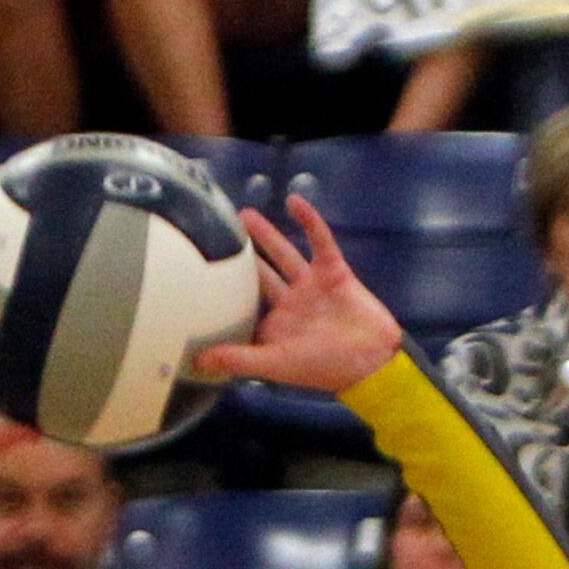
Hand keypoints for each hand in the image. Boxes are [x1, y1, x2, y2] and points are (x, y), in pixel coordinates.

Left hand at [192, 197, 403, 393]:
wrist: (373, 360)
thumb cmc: (324, 367)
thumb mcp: (276, 364)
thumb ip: (238, 359)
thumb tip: (196, 361)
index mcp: (275, 324)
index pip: (244, 305)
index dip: (224, 292)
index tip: (198, 275)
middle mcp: (291, 302)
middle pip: (261, 274)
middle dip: (241, 256)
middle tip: (217, 233)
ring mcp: (312, 286)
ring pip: (284, 254)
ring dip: (266, 235)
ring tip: (244, 215)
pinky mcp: (334, 271)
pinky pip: (320, 241)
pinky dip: (309, 221)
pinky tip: (294, 201)